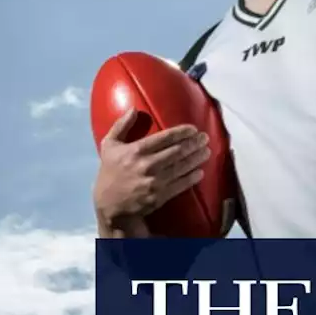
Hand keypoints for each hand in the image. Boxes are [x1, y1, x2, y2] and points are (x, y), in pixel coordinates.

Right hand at [92, 108, 209, 228]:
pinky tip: (200, 172)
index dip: (182, 132)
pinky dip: (191, 178)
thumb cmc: (109, 172)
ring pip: (181, 167)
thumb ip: (121, 125)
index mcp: (136, 150)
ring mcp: (155, 182)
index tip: (193, 129)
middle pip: (177, 151)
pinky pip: (180, 185)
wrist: (109, 205)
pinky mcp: (159, 196)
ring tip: (206, 151)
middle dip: (194, 144)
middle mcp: (147, 165)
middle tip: (205, 138)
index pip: (164, 138)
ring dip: (196, 158)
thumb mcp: (109, 145)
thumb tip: (133, 109)